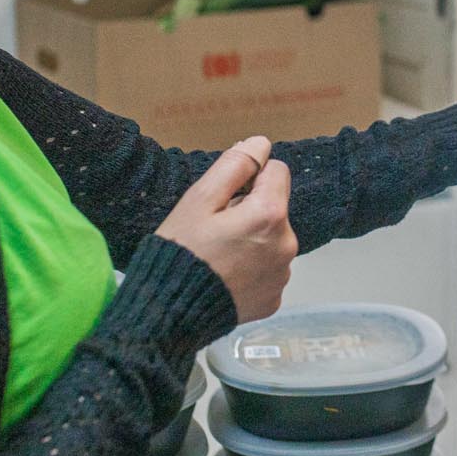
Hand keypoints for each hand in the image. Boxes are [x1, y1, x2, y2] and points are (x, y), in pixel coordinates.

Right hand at [156, 137, 297, 322]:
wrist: (169, 311)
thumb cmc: (181, 250)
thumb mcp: (199, 199)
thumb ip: (235, 166)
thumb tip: (261, 144)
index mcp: (270, 214)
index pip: (277, 171)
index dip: (249, 178)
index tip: (224, 198)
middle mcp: (287, 245)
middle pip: (275, 208)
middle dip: (250, 210)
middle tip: (215, 229)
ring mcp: (283, 275)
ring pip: (273, 239)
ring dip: (253, 239)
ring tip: (218, 255)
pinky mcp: (275, 298)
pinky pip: (268, 270)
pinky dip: (252, 269)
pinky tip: (225, 276)